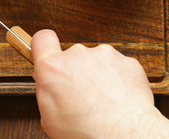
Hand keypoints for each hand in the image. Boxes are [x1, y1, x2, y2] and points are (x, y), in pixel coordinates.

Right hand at [31, 30, 168, 138]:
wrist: (124, 134)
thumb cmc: (88, 130)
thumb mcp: (49, 117)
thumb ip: (46, 91)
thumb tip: (47, 82)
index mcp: (53, 67)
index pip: (42, 38)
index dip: (45, 45)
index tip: (49, 53)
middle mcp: (77, 55)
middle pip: (72, 55)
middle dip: (76, 70)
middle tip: (82, 95)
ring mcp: (103, 55)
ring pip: (97, 61)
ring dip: (98, 75)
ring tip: (103, 100)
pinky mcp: (126, 61)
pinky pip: (118, 67)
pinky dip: (118, 79)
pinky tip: (118, 98)